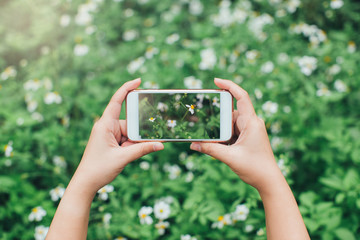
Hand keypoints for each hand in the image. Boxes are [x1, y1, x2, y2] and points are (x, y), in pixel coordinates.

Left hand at [72, 78, 163, 193]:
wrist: (85, 183)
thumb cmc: (98, 169)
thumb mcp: (123, 158)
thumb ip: (142, 150)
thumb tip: (161, 144)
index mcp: (105, 124)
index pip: (117, 101)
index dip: (127, 89)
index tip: (139, 81)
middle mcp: (106, 127)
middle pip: (129, 122)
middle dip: (137, 133)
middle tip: (135, 145)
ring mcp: (108, 135)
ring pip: (130, 133)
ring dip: (134, 143)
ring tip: (128, 154)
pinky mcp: (111, 142)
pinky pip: (126, 140)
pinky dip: (131, 147)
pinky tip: (129, 155)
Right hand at [190, 78, 281, 192]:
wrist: (269, 181)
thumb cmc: (255, 168)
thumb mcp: (230, 158)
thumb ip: (210, 149)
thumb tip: (193, 144)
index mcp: (252, 123)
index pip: (242, 97)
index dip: (229, 86)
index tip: (215, 81)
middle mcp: (252, 123)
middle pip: (231, 112)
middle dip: (218, 117)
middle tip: (204, 120)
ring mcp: (251, 130)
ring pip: (230, 123)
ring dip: (220, 129)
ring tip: (210, 136)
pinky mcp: (248, 137)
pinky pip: (233, 131)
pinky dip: (224, 135)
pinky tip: (219, 144)